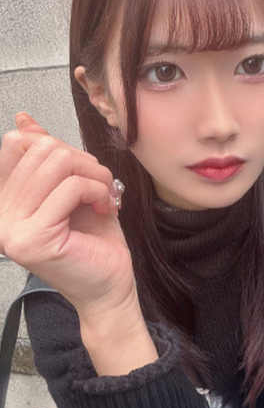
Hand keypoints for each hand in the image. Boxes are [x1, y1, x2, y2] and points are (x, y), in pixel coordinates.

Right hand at [0, 113, 136, 319]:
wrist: (109, 288)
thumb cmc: (94, 244)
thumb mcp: (69, 190)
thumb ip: (45, 159)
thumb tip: (22, 119)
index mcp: (4, 202)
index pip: (14, 144)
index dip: (55, 145)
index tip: (79, 169)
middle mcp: (0, 215)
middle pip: (40, 149)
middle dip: (83, 160)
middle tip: (101, 184)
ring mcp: (12, 228)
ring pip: (57, 163)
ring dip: (94, 174)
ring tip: (104, 195)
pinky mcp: (35, 238)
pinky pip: (70, 187)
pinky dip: (97, 190)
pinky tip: (104, 207)